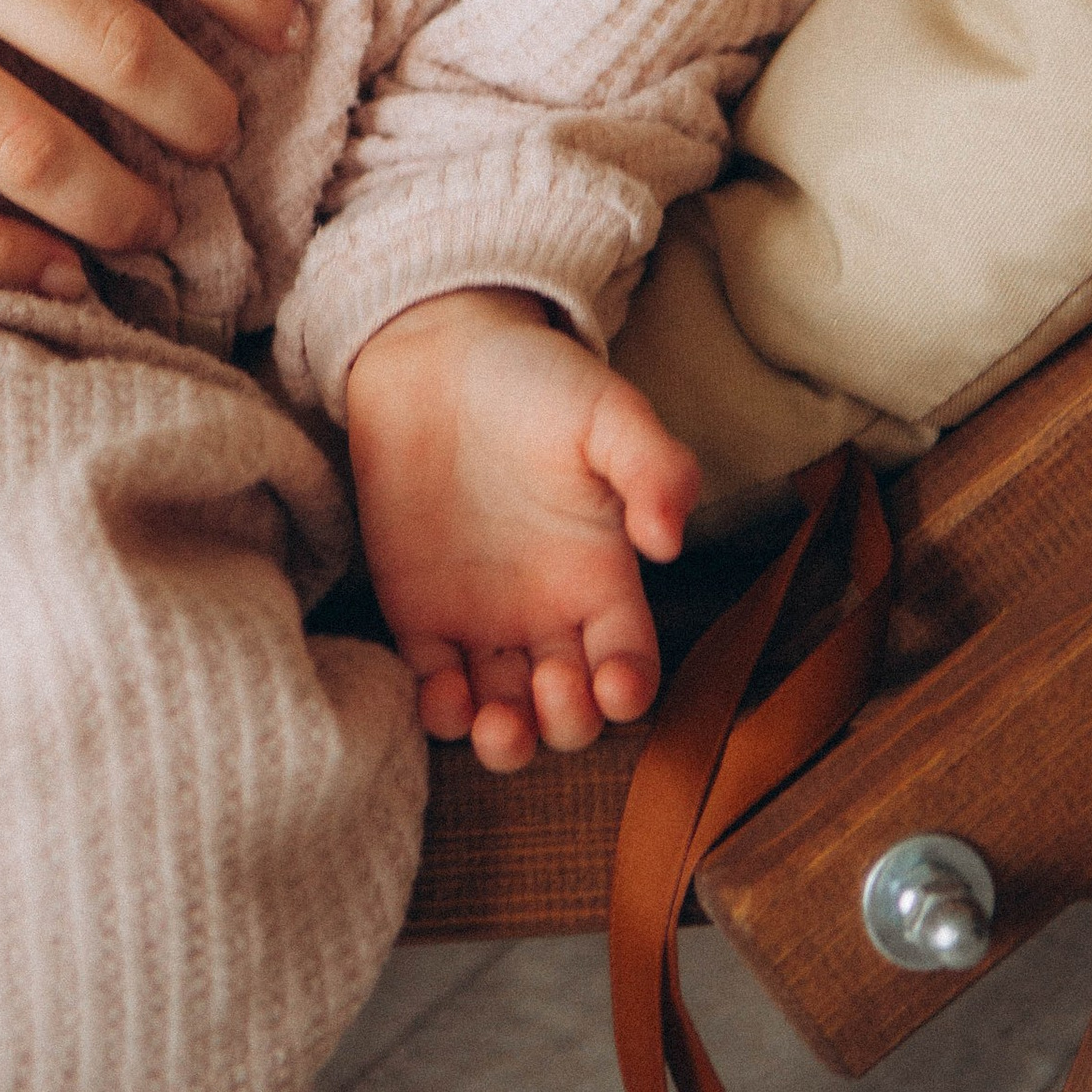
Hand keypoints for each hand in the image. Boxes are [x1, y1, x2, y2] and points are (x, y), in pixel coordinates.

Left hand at [344, 288, 699, 771]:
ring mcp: (481, 618)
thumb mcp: (608, 410)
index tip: (615, 685)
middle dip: (568, 721)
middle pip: (570, 709)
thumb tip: (672, 541)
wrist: (434, 351)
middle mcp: (546, 612)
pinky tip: (445, 699)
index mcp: (601, 575)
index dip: (630, 691)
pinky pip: (434, 686)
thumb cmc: (533, 377)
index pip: (630, 662)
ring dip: (507, 741)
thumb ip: (654, 468)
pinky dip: (441, 712)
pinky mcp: (419, 613)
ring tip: (499, 724)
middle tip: (555, 684)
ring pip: (504, 714)